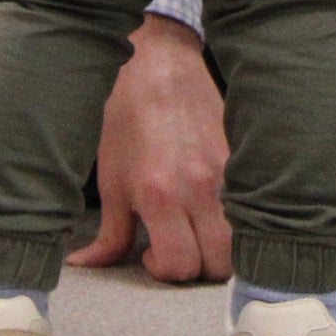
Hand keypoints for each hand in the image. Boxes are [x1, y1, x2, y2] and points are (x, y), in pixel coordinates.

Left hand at [68, 15, 232, 282]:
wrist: (158, 66)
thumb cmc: (127, 119)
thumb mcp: (111, 180)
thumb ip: (108, 234)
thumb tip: (84, 264)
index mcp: (160, 195)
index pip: (180, 266)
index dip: (165, 269)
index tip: (154, 251)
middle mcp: (199, 188)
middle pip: (218, 264)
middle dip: (198, 266)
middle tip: (178, 243)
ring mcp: (225, 174)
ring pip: (241, 240)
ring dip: (222, 245)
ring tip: (197, 226)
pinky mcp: (240, 158)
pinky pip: (250, 204)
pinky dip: (236, 216)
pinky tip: (213, 202)